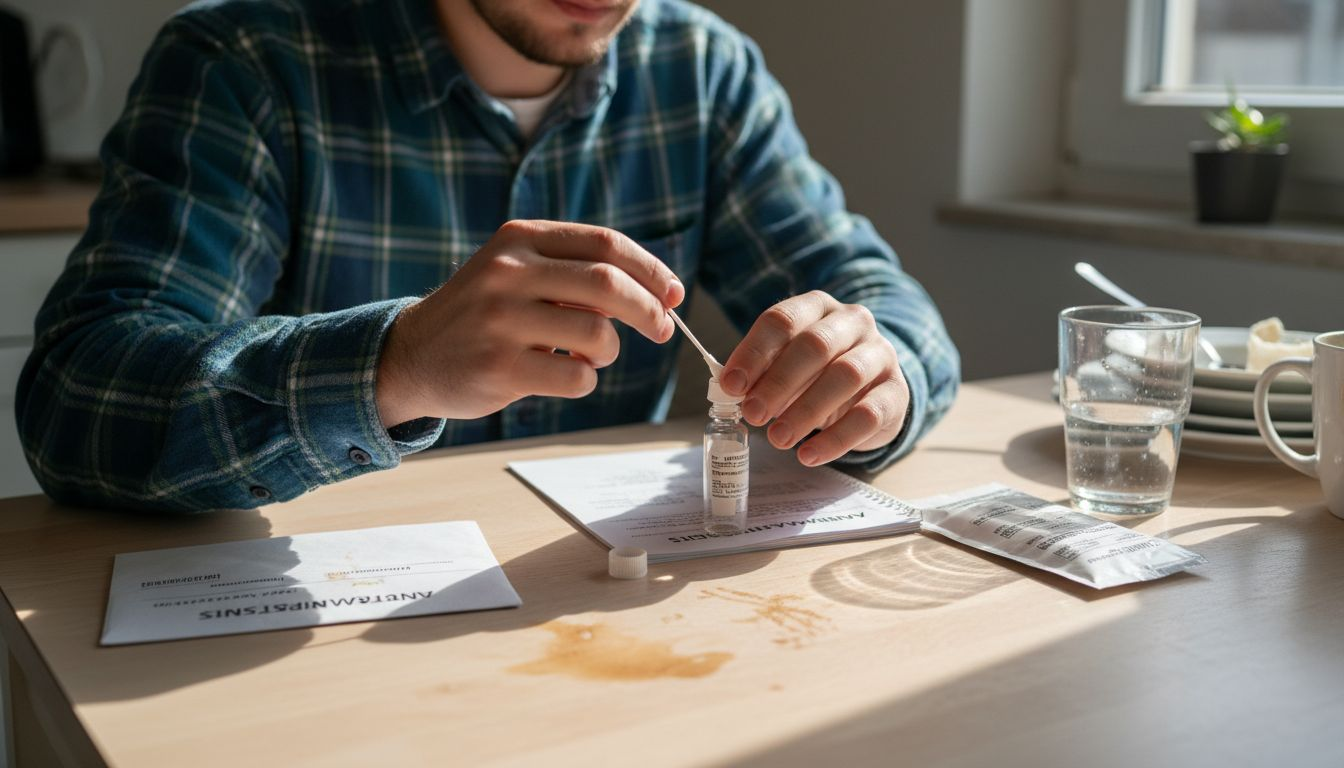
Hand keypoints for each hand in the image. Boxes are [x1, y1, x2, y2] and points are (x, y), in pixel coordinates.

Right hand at [376, 220, 683, 425]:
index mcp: (519, 240)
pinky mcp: (499, 367)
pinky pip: (577, 376)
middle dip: (649, 310)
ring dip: (609, 351)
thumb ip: (574, 273)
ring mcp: (501, 320)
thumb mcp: (516, 272)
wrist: (411, 355)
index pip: (605, 243)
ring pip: (598, 334)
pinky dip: (585, 380)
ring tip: (589, 355)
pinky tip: (564, 375)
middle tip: (662, 330)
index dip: (651, 269)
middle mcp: (508, 272)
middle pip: (609, 284)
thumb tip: (657, 292)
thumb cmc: (482, 313)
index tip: (673, 292)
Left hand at [720, 291, 908, 465]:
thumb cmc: (817, 373)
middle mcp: (853, 322)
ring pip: (846, 376)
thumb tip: (731, 391)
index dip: (754, 353)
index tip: (731, 385)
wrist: (871, 389)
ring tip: (777, 439)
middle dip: (779, 382)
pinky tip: (808, 456)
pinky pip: (869, 414)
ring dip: (806, 410)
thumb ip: (760, 373)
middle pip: (815, 345)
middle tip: (753, 414)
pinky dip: (836, 439)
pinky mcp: (897, 392)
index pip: (782, 320)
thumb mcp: (786, 365)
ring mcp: (880, 354)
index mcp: (817, 307)